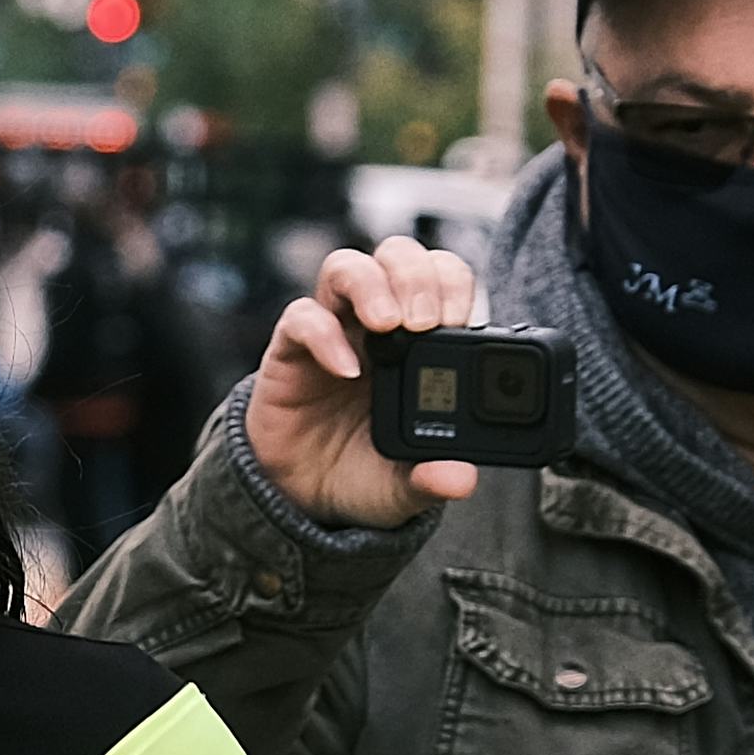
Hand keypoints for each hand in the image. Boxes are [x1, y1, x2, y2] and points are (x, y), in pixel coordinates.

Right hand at [245, 239, 495, 531]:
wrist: (301, 498)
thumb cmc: (361, 475)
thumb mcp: (403, 487)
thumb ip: (431, 481)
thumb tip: (463, 479)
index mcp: (418, 345)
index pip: (441, 280)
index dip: (452, 286)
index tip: (460, 322)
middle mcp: (374, 326)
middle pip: (397, 256)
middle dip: (417, 275)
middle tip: (426, 321)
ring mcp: (332, 332)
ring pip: (348, 267)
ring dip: (373, 284)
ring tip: (390, 325)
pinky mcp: (290, 351)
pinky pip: (301, 317)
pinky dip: (324, 334)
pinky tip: (346, 369)